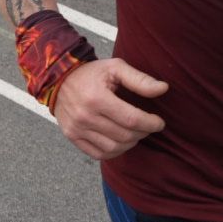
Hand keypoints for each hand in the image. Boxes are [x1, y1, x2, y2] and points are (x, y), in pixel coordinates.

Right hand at [52, 58, 168, 159]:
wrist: (58, 79)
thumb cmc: (91, 73)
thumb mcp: (115, 68)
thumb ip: (140, 79)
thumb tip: (164, 89)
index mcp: (97, 98)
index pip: (132, 119)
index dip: (150, 123)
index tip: (159, 122)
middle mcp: (85, 116)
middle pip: (124, 135)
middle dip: (143, 132)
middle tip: (148, 126)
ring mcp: (76, 128)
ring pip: (113, 148)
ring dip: (130, 143)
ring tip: (135, 133)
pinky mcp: (71, 136)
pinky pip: (98, 154)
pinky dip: (114, 152)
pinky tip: (121, 142)